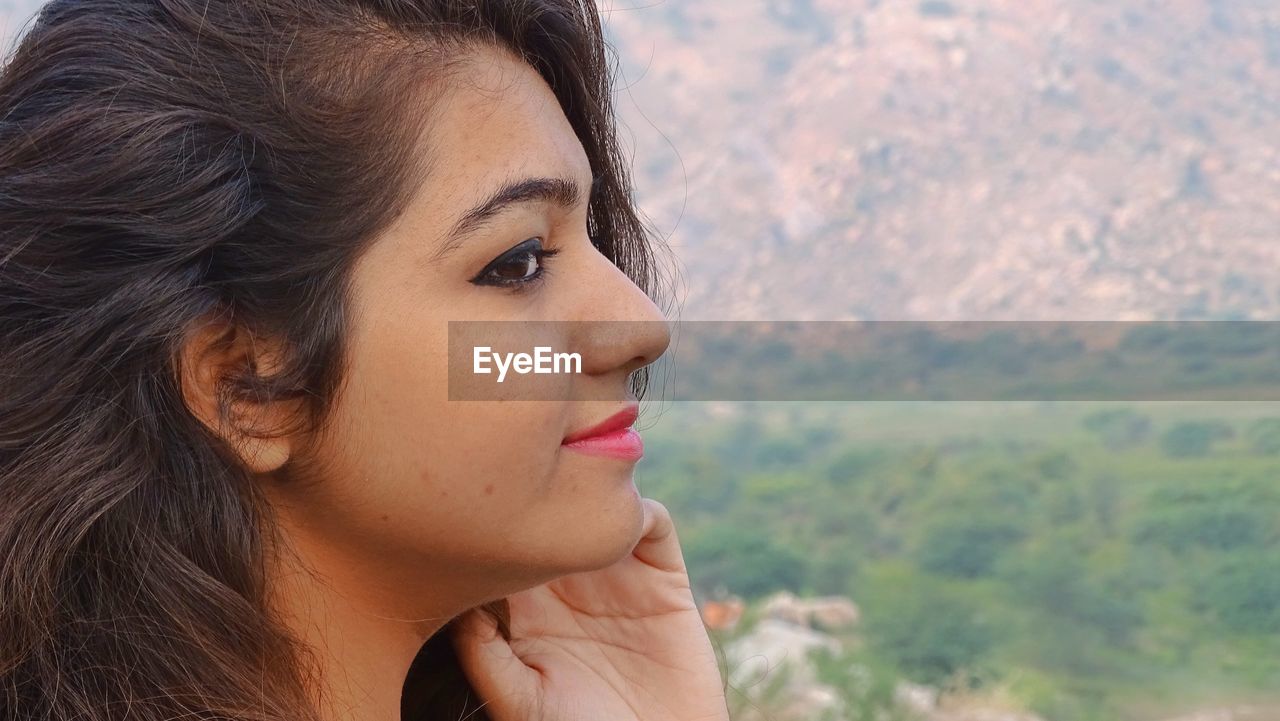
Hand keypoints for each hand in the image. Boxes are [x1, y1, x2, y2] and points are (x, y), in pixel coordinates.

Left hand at [450, 497, 731, 720]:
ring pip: (602, 501)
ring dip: (596, 484)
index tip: (488, 496)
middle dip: (545, 481)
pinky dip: (642, 509)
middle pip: (553, 505)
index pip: (505, 535)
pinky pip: (655, 523)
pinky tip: (623, 526)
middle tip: (537, 471)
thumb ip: (484, 653)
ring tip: (583, 492)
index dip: (496, 510)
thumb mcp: (518, 699)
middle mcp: (568, 580)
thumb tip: (458, 596)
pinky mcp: (665, 578)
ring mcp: (617, 574)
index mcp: (525, 603)